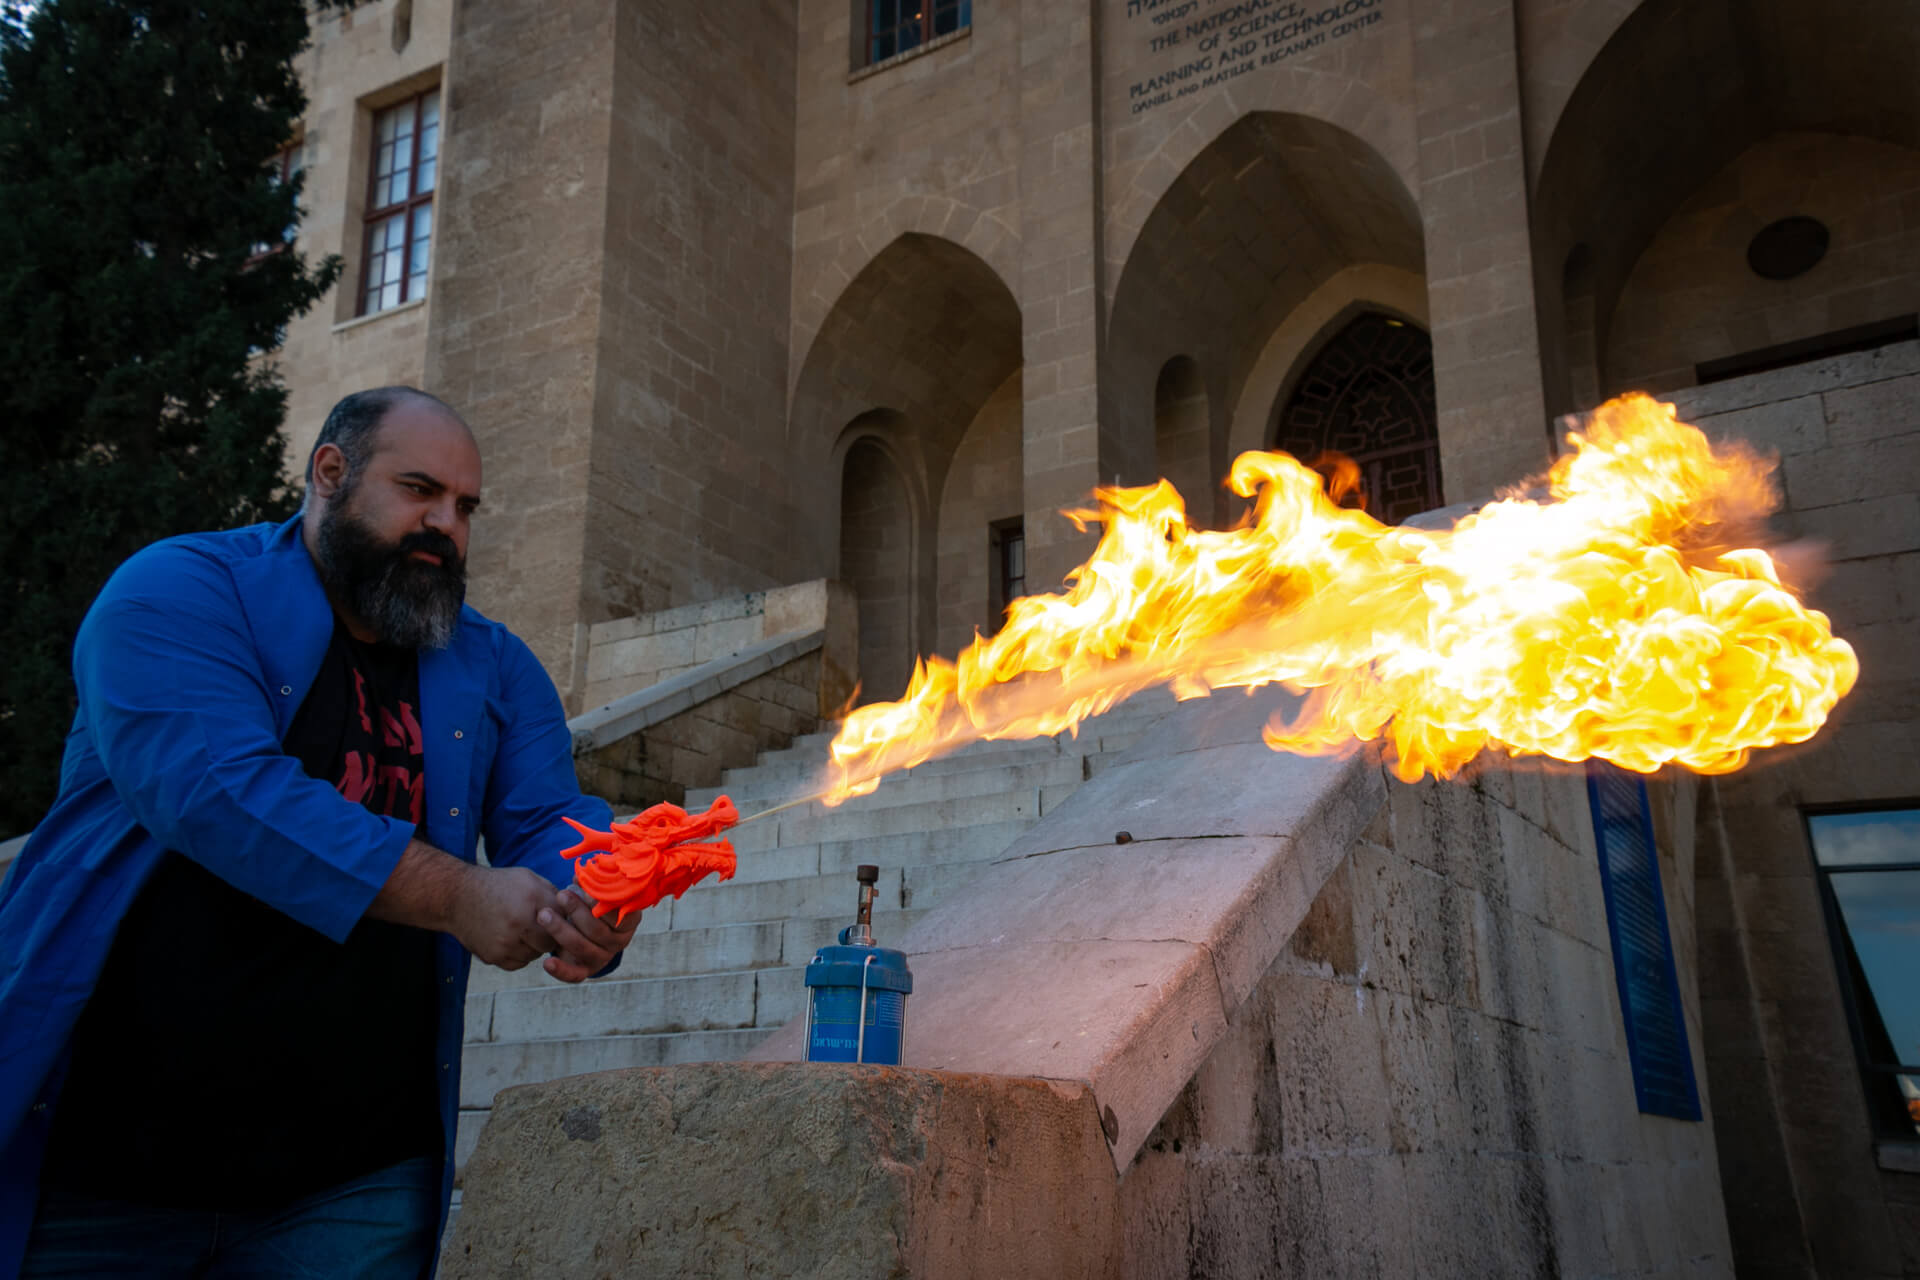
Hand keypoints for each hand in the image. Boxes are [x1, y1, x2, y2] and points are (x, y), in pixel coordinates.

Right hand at [447, 864, 563, 970]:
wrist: (457, 897)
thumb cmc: (498, 885)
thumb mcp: (528, 879)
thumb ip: (552, 894)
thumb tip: (577, 909)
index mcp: (531, 900)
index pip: (563, 920)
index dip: (564, 921)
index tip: (562, 919)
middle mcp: (519, 923)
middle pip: (551, 941)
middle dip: (551, 936)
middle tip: (543, 928)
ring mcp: (505, 944)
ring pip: (536, 954)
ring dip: (534, 945)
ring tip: (523, 930)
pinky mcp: (494, 957)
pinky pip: (519, 962)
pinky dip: (519, 954)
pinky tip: (511, 938)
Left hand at [538, 886, 641, 983]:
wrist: (584, 926)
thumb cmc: (592, 903)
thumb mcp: (597, 892)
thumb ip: (593, 885)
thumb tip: (580, 877)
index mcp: (627, 921)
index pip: (620, 914)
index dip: (602, 902)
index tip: (586, 889)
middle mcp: (618, 942)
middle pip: (597, 930)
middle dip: (576, 911)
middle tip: (561, 896)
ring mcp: (602, 957)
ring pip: (582, 947)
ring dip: (561, 930)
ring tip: (544, 914)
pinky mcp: (584, 970)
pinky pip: (574, 975)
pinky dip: (561, 970)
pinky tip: (547, 962)